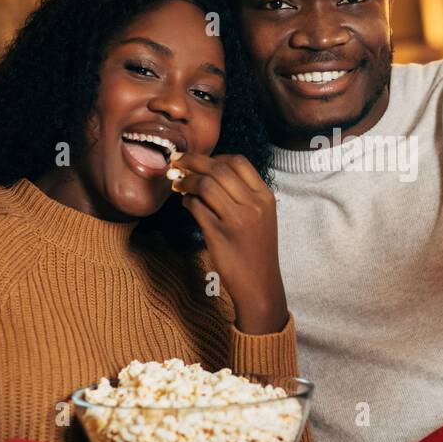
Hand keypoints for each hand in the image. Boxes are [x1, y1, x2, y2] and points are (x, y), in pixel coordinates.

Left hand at [171, 152, 289, 334]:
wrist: (260, 284)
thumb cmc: (257, 249)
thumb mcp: (262, 217)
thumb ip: (244, 194)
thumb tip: (211, 172)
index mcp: (265, 197)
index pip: (238, 161)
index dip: (215, 157)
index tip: (200, 161)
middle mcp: (254, 205)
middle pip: (218, 168)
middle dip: (193, 161)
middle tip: (177, 162)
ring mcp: (237, 220)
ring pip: (205, 185)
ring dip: (186, 181)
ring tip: (178, 184)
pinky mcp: (219, 235)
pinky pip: (197, 208)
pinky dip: (187, 201)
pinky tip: (186, 203)